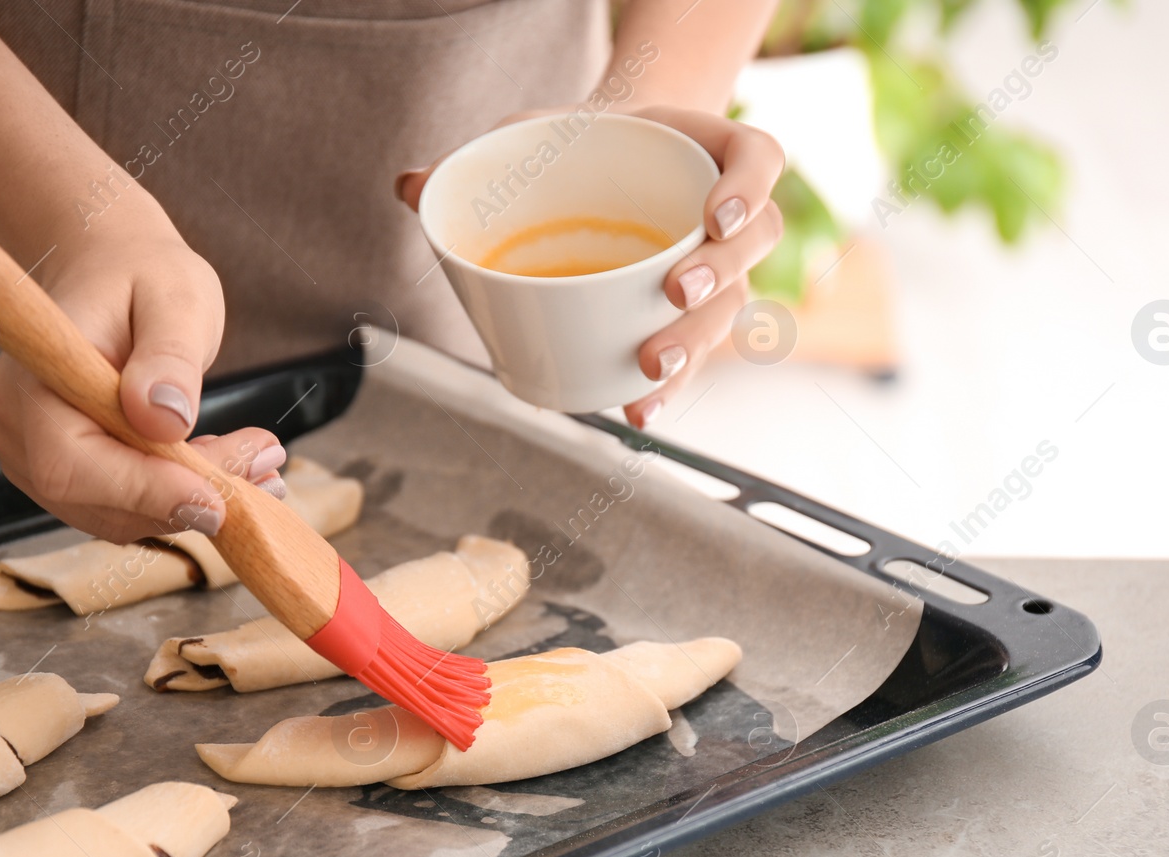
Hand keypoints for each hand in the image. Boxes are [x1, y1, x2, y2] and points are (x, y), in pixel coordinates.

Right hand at [0, 202, 285, 543]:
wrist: (118, 270)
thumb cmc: (143, 274)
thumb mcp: (176, 298)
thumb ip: (170, 358)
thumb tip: (165, 420)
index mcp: (31, 378)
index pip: (70, 462)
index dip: (142, 491)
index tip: (216, 499)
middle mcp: (17, 423)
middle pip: (95, 499)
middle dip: (184, 498)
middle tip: (265, 467)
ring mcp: (33, 453)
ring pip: (114, 514)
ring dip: (191, 502)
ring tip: (261, 467)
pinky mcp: (66, 469)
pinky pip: (122, 505)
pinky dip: (179, 498)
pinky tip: (233, 473)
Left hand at [397, 104, 784, 428]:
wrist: (604, 159)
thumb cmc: (581, 146)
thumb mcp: (537, 135)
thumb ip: (482, 156)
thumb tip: (409, 186)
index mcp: (707, 152)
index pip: (759, 160)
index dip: (749, 188)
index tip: (714, 214)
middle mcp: (730, 212)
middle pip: (754, 245)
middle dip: (718, 276)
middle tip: (674, 294)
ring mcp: (721, 266)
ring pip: (734, 306)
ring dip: (696, 341)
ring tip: (648, 366)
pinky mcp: (696, 314)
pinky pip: (699, 352)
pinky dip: (672, 386)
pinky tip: (639, 410)